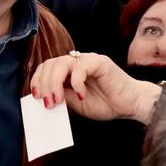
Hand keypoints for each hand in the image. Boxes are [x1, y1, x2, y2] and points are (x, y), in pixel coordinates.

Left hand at [30, 53, 160, 123]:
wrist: (130, 105)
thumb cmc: (106, 104)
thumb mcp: (76, 105)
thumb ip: (62, 98)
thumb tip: (43, 99)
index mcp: (69, 71)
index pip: (46, 68)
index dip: (37, 80)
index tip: (35, 97)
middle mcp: (77, 62)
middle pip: (50, 64)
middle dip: (43, 83)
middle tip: (46, 102)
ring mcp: (88, 60)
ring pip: (61, 63)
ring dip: (55, 83)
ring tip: (57, 100)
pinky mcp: (100, 62)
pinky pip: (81, 67)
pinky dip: (76, 82)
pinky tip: (81, 95)